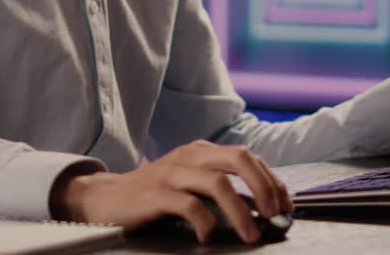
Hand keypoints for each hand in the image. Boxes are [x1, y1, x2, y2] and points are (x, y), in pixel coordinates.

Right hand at [53, 140, 291, 243]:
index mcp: (202, 151)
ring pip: (218, 184)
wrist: (104, 198)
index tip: (285, 205)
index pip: (247, 157)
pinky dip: (206, 223)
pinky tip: (209, 238)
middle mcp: (190, 155)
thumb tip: (261, 207)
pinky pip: (189, 205)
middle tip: (275, 214)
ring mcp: (173, 172)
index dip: (271, 180)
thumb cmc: (153, 194)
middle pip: (238, 159)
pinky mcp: (156, 193)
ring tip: (250, 234)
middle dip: (264, 187)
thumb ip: (220, 187)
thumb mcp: (190, 182)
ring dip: (241, 211)